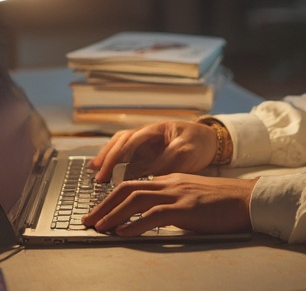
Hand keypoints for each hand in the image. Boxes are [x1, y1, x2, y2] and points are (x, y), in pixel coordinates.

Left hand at [82, 174, 258, 235]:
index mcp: (171, 180)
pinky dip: (134, 224)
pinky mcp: (186, 209)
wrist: (248, 200)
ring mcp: (178, 194)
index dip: (112, 198)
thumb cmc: (224, 202)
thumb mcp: (193, 198)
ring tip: (99, 228)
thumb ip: (173, 203)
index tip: (98, 212)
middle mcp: (170, 183)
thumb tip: (153, 217)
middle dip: (104, 205)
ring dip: (113, 215)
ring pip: (136, 200)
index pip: (133, 185)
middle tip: (88, 220)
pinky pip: (154, 215)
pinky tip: (123, 233)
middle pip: (127, 189)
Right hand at [88, 121, 216, 182]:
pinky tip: (103, 169)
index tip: (113, 170)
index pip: (134, 139)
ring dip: (107, 156)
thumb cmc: (199, 144)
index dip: (121, 155)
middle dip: (109, 157)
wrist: (210, 142)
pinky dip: (113, 160)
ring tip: (94, 170)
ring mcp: (145, 141)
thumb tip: (145, 177)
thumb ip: (165, 163)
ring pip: (119, 145)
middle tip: (99, 175)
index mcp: (157, 128)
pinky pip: (125, 154)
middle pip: (121, 140)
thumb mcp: (185, 152)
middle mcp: (147, 133)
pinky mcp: (145, 151)